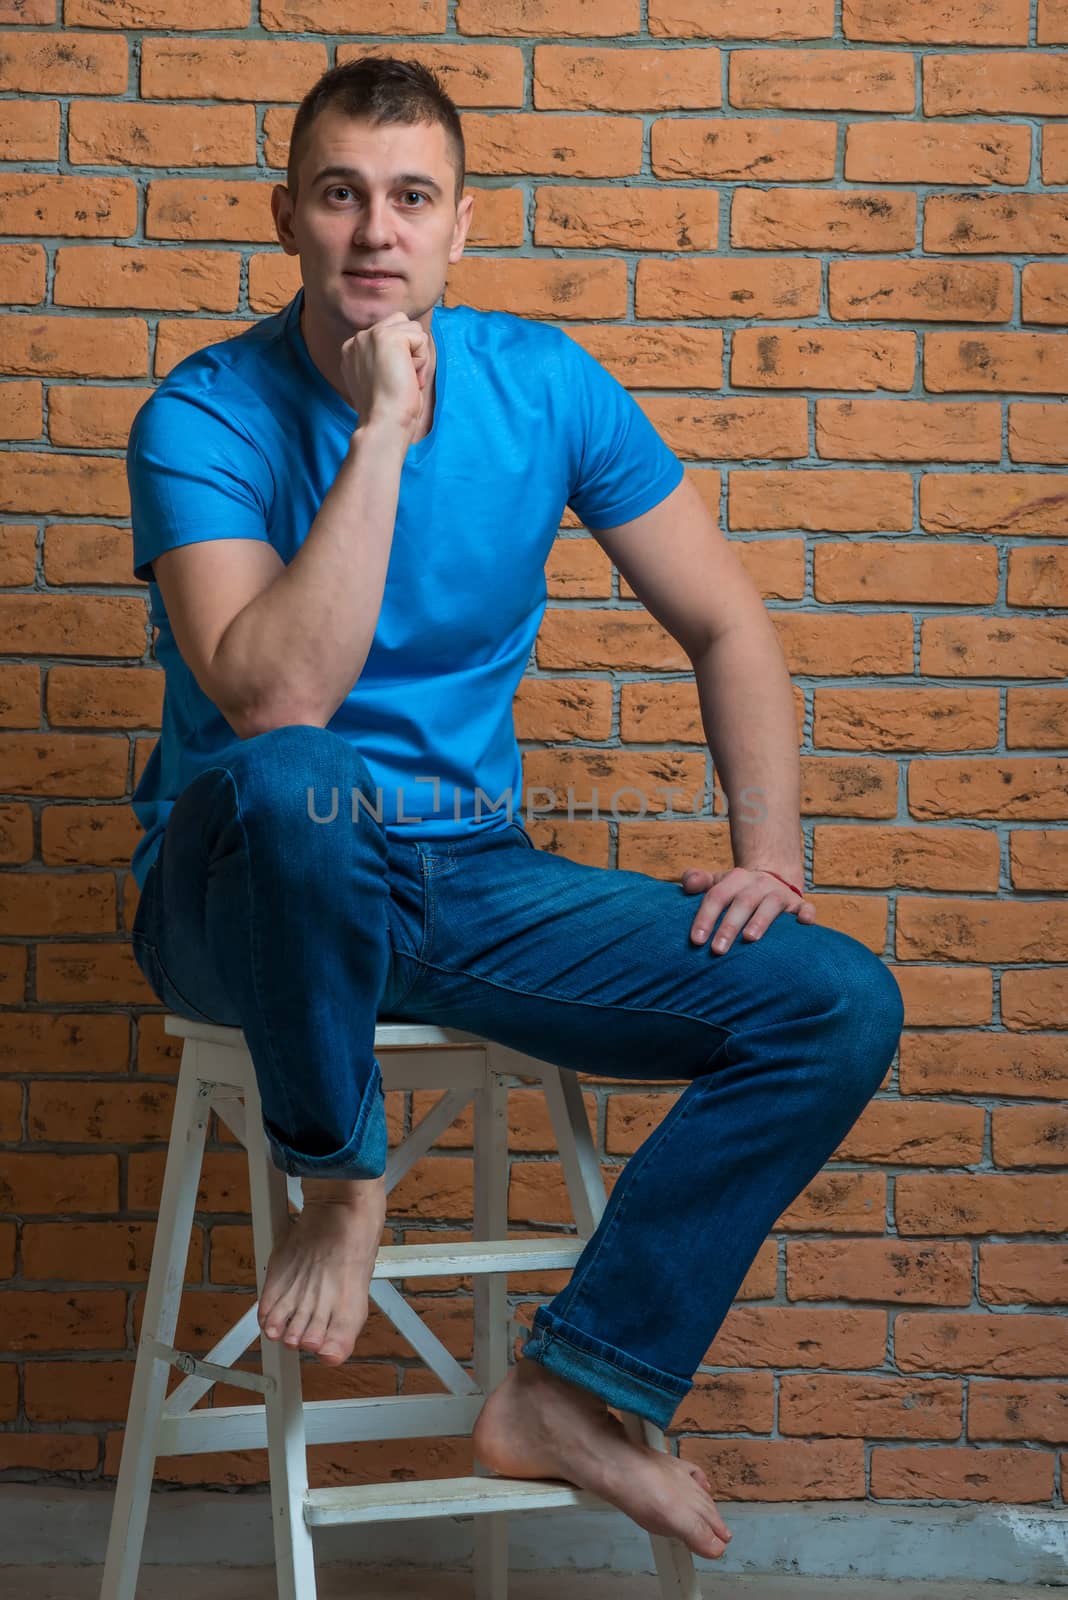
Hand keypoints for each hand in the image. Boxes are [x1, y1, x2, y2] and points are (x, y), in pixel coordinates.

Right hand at [340, 311, 430, 444]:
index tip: (392, 382)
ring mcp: (370, 335)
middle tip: (402, 379)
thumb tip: (410, 348)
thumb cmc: (387, 411)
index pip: (388, 331)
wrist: (383, 423)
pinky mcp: (387, 336)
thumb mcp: (380, 378)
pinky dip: (422, 361)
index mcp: (353, 349)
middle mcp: (358, 339)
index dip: (401, 356)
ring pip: (413, 329)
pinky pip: (420, 338)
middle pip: (401, 323)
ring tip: (405, 379)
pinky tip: (409, 377)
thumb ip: (385, 358)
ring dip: (418, 357)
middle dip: (411, 350)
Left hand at [681, 865, 815, 953]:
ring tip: (749, 939)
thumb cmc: (736, 891)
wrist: (770, 880)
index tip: (696, 940)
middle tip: (717, 950)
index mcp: (735, 879)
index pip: (717, 896)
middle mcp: (758, 884)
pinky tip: (804, 923)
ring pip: (771, 905)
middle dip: (729, 926)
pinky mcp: (799, 904)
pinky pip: (805, 908)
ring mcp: (780, 893)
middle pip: (742, 902)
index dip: (705, 918)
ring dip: (761, 920)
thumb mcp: (716, 883)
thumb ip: (697, 881)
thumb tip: (687, 885)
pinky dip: (806, 914)